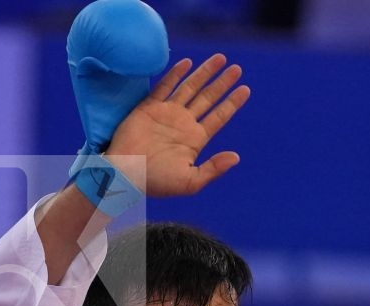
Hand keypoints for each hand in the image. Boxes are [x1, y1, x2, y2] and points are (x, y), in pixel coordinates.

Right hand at [103, 54, 248, 198]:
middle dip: (222, 83)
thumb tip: (236, 157)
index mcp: (195, 140)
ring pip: (190, 88)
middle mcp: (183, 124)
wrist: (124, 174)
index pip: (219, 117)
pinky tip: (188, 63)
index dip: (232, 103)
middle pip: (208, 98)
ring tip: (221, 59)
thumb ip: (213, 169)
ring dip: (204, 73)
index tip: (245, 89)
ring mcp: (167, 114)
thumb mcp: (190, 182)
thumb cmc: (156, 182)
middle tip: (238, 69)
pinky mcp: (149, 108)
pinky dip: (176, 74)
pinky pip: (165, 86)